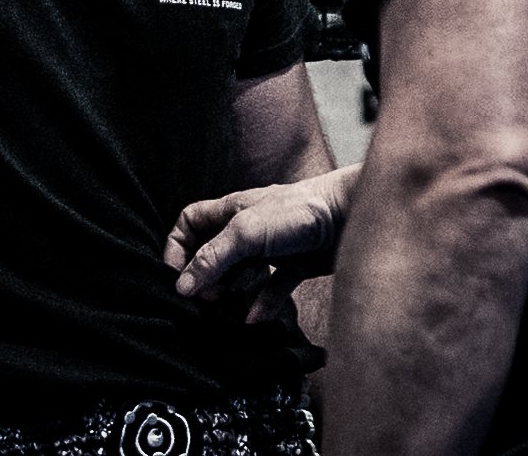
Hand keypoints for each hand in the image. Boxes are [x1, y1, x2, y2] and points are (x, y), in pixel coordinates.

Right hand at [164, 164, 358, 301]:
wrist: (350, 216)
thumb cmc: (298, 212)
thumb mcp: (246, 231)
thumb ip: (213, 258)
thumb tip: (183, 286)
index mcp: (231, 210)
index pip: (190, 223)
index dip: (178, 247)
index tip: (176, 276)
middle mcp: (248, 229)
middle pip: (214, 254)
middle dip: (207, 277)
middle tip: (209, 296)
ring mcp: (272, 248)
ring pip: (242, 275)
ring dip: (234, 292)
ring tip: (231, 305)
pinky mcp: (295, 266)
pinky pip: (272, 290)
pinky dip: (263, 305)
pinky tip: (257, 318)